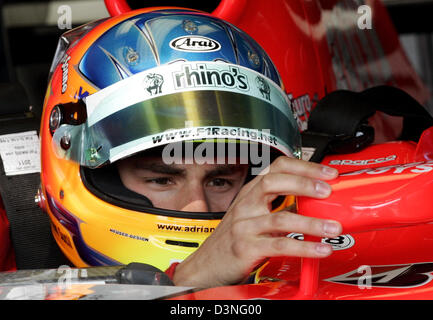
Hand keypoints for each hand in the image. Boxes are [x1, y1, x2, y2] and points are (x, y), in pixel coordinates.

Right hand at [172, 156, 341, 287]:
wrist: (208, 264)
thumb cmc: (233, 239)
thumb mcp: (254, 216)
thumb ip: (279, 207)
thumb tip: (313, 202)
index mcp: (250, 193)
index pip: (277, 168)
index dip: (303, 167)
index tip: (326, 173)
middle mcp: (246, 205)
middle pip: (274, 182)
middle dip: (304, 183)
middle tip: (328, 191)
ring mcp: (244, 226)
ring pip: (280, 218)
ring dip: (311, 222)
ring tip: (333, 227)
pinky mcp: (246, 248)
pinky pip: (279, 245)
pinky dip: (304, 247)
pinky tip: (320, 249)